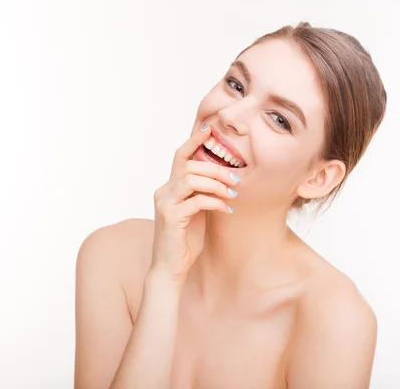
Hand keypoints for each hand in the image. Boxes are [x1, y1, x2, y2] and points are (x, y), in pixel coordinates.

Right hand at [149, 125, 239, 282]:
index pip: (180, 156)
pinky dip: (215, 202)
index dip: (194, 141)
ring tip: (231, 194)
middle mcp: (163, 191)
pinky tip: (226, 209)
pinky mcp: (170, 218)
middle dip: (216, 169)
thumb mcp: (196, 211)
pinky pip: (196, 201)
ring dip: (216, 184)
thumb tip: (223, 177)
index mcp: (169, 188)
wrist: (171, 268)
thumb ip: (203, 193)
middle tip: (235, 180)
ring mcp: (165, 204)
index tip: (210, 130)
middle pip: (190, 165)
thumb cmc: (185, 240)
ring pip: (191, 179)